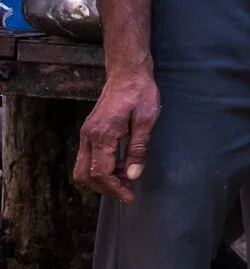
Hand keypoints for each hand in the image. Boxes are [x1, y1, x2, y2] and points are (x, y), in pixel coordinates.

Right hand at [75, 66, 159, 201]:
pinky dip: (100, 167)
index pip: (101, 173)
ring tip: (126, 177)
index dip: (114, 188)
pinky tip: (122, 164)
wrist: (127, 73)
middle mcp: (88, 136)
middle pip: (85, 175)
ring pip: (83, 167)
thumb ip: (139, 149)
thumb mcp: (147, 120)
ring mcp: (86, 133)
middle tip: (126, 191)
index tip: (129, 195)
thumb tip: (133, 175)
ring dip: (101, 178)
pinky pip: (88, 157)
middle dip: (104, 187)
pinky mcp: (89, 130)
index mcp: (102, 135)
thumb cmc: (140, 93)